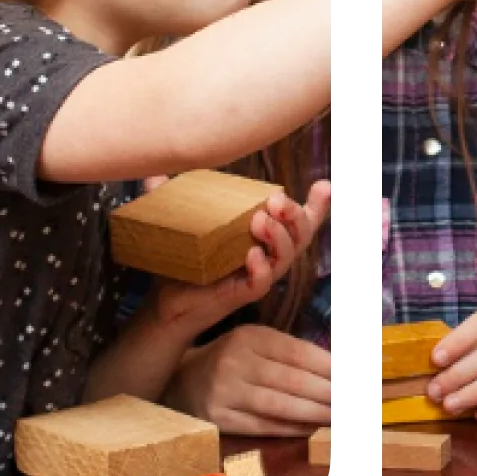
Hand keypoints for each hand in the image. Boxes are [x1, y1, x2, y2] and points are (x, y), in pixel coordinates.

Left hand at [133, 178, 329, 341]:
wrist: (165, 302)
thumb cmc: (184, 263)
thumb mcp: (181, 224)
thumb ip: (171, 197)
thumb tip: (152, 174)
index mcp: (262, 236)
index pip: (298, 221)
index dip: (317, 206)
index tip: (324, 186)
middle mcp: (268, 254)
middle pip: (299, 234)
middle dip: (295, 214)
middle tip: (276, 200)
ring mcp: (258, 275)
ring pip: (285, 256)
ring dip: (279, 236)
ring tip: (261, 220)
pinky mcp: (244, 294)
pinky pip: (262, 282)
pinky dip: (261, 268)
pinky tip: (253, 255)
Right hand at [169, 322, 333, 435]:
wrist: (182, 381)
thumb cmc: (231, 360)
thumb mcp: (255, 343)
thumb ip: (289, 353)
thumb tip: (334, 369)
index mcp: (248, 337)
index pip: (296, 352)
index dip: (327, 366)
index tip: (346, 375)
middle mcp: (235, 362)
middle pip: (291, 380)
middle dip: (326, 393)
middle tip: (346, 400)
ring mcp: (225, 392)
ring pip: (279, 406)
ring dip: (313, 413)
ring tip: (335, 415)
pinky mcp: (219, 418)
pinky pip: (263, 426)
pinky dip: (291, 428)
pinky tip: (310, 427)